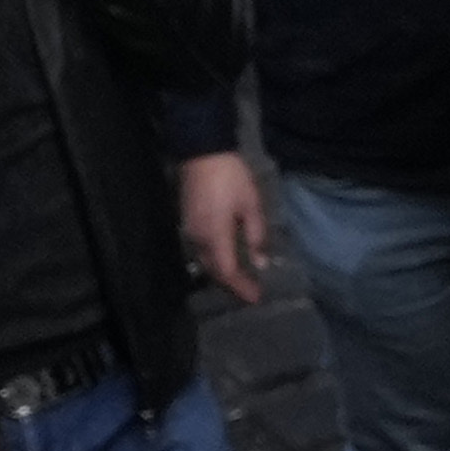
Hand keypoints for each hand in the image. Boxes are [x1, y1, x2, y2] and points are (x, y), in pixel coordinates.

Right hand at [173, 150, 271, 308]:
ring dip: (223, 274)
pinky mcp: (188, 223)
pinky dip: (215, 261)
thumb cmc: (231, 177)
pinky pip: (201, 251)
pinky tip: (227, 259)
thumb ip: (256, 236)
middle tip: (250, 292)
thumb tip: (260, 263)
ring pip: (206, 262)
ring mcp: (191, 231)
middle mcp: (199, 239)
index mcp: (215, 235)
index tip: (256, 298)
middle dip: (232, 285)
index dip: (241, 288)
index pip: (227, 271)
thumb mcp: (251, 205)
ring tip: (241, 280)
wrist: (202, 152)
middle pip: (214, 271)